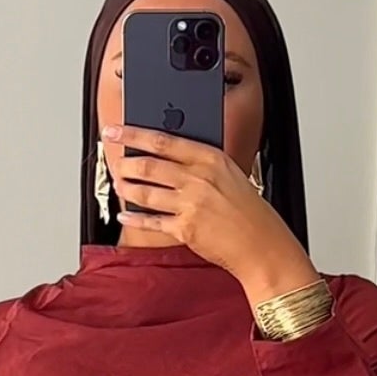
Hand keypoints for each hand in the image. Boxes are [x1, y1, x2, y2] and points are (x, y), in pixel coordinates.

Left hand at [103, 125, 317, 302]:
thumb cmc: (249, 210)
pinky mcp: (186, 229)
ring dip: (126, 189)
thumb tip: (167, 157)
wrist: (262, 244)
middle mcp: (199, 179)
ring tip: (119, 185)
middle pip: (149, 165)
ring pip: (145, 192)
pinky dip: (134, 219)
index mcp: (210, 159)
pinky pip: (151, 222)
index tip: (116, 131)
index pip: (163, 140)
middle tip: (114, 162)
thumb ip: (200, 164)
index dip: (133, 134)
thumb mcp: (229, 174)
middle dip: (124, 163)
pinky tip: (126, 216)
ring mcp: (191, 204)